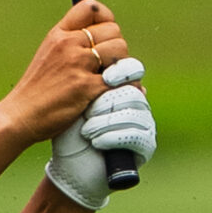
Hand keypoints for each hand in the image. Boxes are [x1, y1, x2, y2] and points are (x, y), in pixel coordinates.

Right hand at [0, 0, 133, 141]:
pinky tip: (118, 92)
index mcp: (59, 34)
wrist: (20, 117)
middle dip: (115, 48)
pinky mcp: (86, 87)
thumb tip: (105, 40)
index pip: (91, 8)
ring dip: (121, 65)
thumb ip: (71, 44)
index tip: (104, 37)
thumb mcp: (48, 54)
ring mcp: (78, 65)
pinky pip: (120, 79)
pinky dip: (126, 87)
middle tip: (105, 66)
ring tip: (108, 79)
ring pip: (120, 51)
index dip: (106, 19)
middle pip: (113, 30)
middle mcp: (68, 44)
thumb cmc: (36, 90)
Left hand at [45, 61, 155, 209]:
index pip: (131, 68)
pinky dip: (112, 137)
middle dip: (111, 97)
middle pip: (135, 87)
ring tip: (87, 129)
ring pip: (134, 109)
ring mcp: (143, 123)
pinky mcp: (145, 145)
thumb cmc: (66, 130)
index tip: (103, 76)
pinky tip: (95, 141)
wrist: (67, 165)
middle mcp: (135, 102)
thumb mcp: (72, 98)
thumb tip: (92, 47)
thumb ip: (83, 71)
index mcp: (121, 87)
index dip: (121, 69)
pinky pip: (136, 134)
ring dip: (106, 120)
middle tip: (91, 107)